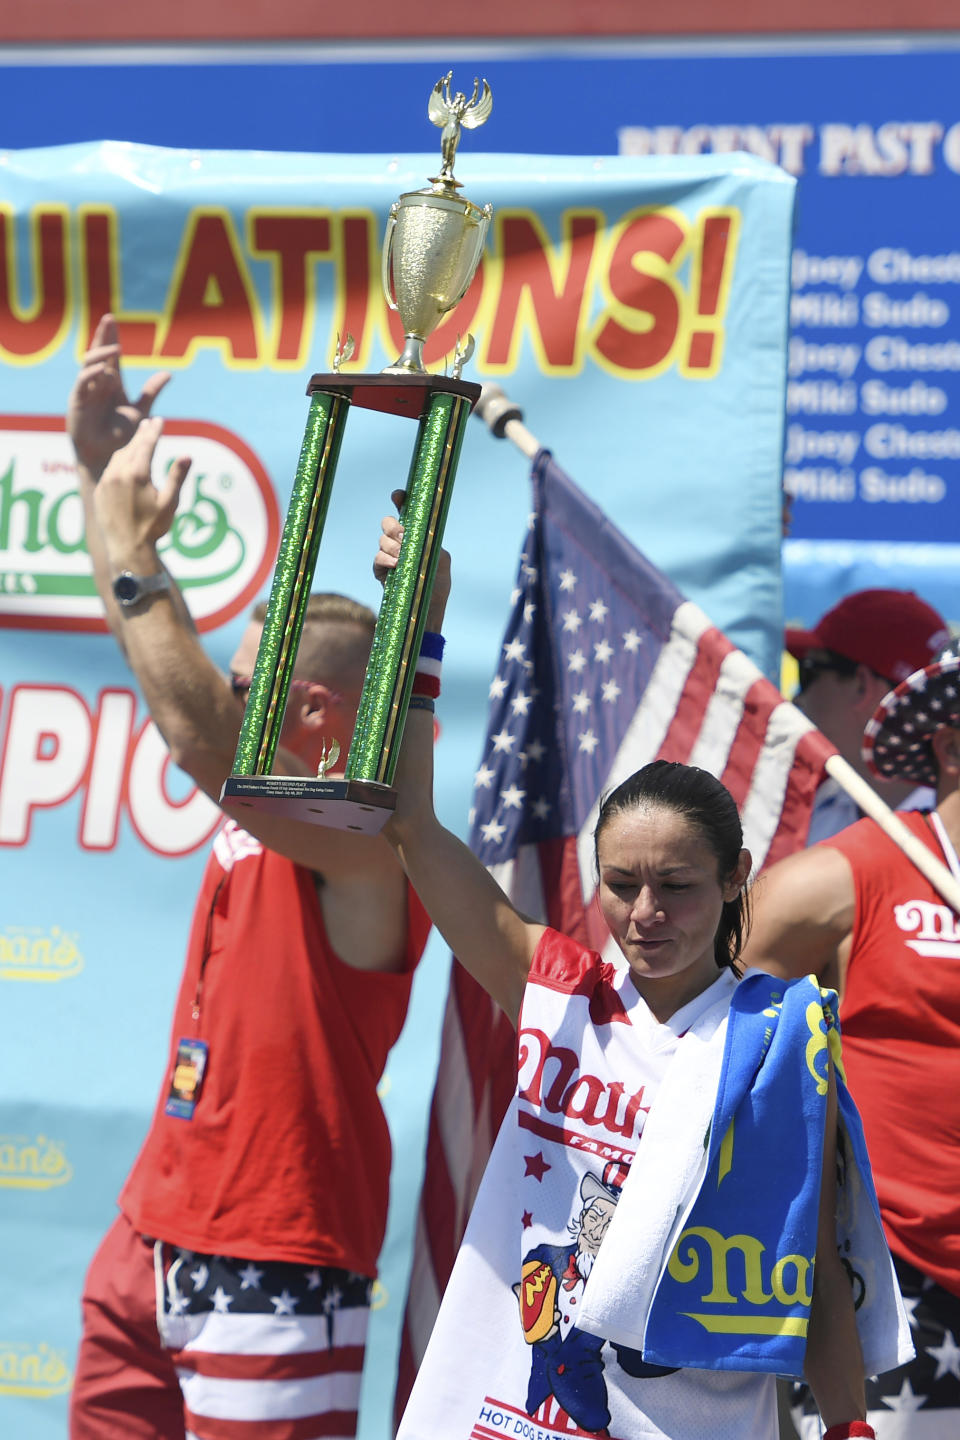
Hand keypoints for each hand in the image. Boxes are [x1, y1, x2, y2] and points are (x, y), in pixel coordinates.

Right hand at [68, 314, 171, 476]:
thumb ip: (151, 391)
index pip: (112, 356)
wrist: (108, 457)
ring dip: (100, 354)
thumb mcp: (141, 410)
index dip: (111, 337)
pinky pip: (82, 383)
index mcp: (111, 383)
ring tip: (115, 348)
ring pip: (89, 364)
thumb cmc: (121, 437)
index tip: (114, 319)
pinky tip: (104, 369)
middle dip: (103, 336)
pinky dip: (92, 374)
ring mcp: (86, 391)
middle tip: (109, 318)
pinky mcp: (77, 402)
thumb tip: (168, 373)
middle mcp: (97, 383)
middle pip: (98, 354)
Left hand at [94, 417, 190, 564]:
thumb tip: (187, 455)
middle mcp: (118, 474)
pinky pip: (109, 471)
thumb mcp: (170, 503)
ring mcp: (106, 482)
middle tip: (147, 423)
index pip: (147, 444)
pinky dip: (118, 463)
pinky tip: (124, 464)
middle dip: (141, 434)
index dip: (154, 430)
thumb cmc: (153, 528)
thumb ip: (177, 477)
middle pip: (131, 447)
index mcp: (137, 474)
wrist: (128, 549)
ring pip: (118, 457)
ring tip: (138, 443)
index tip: (159, 420)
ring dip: (129, 448)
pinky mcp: (99, 492)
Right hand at [374, 488, 451, 623]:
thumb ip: (431, 542)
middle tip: (403, 538)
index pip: (405, 513)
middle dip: (394, 527)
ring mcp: (389, 556)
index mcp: (416, 536)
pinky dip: (386, 560)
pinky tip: (397, 565)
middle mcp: (401, 543)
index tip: (397, 495)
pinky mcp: (381, 571)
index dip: (400, 500)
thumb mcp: (441, 560)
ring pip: (382, 540)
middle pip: (388, 522)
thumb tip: (410, 534)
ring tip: (403, 559)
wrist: (427, 609)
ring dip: (392, 547)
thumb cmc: (437, 584)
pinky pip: (378, 558)